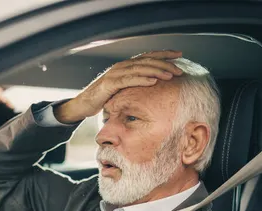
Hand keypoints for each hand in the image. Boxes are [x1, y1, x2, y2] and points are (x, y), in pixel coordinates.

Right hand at [54, 50, 183, 122]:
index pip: (147, 56)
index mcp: (125, 66)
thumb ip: (133, 85)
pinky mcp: (110, 84)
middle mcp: (121, 66)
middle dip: (165, 63)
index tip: (179, 55)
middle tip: (179, 69)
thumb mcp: (121, 90)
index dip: (164, 54)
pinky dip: (142, 80)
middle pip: (146, 61)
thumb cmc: (102, 98)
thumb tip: (151, 86)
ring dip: (156, 71)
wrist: (82, 104)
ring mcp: (115, 74)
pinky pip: (129, 80)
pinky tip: (153, 81)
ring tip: (170, 75)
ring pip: (140, 69)